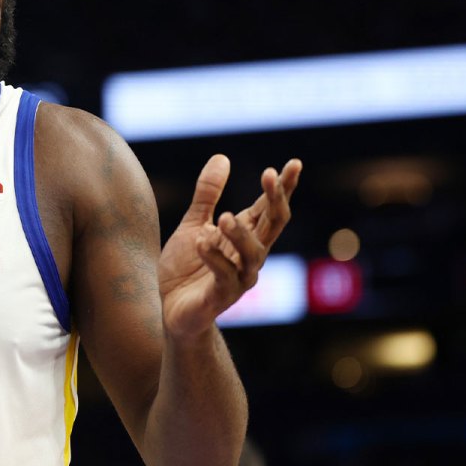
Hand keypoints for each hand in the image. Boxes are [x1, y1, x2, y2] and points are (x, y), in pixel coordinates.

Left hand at [157, 154, 301, 339]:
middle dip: (275, 200)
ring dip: (241, 234)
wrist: (171, 308)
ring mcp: (239, 278)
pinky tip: (203, 241)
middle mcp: (250, 256)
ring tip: (224, 217)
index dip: (283, 187)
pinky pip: (224, 276)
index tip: (294, 163)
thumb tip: (222, 157)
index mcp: (246, 236)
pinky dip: (214, 258)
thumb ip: (207, 195)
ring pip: (253, 254)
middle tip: (270, 175)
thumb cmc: (187, 267)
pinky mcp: (220, 297)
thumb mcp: (194, 224)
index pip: (270, 209)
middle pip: (273, 226)